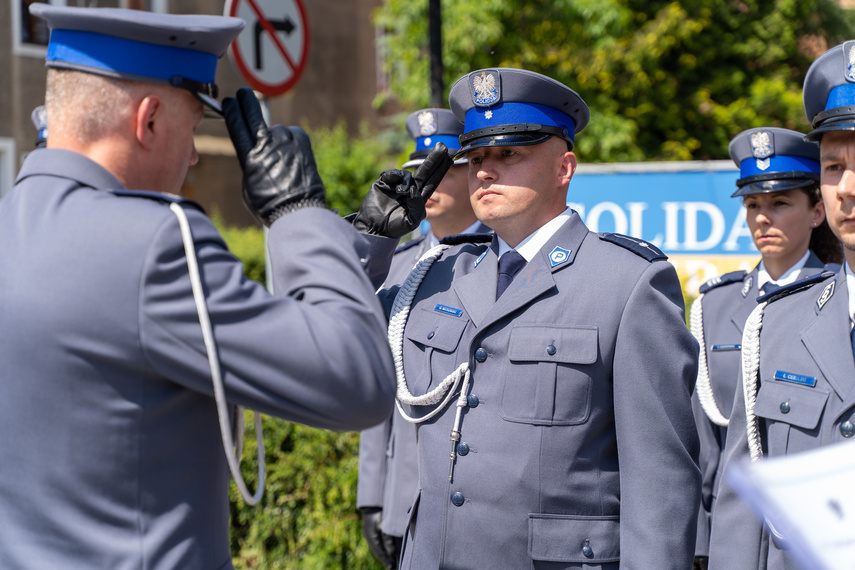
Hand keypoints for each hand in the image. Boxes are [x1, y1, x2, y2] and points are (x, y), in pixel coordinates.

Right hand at [222, 87, 324, 225]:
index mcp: (249, 157)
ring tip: (282, 158)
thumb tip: (256, 154)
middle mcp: (267, 146)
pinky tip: (293, 155)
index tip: (228, 101)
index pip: (237, 125)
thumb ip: (251, 164)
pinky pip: (295, 134)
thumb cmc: (270, 206)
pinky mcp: (303, 144)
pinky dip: (293, 140)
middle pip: (254, 114)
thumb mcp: (249, 187)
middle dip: (246, 100)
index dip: (232, 110)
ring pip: (277, 129)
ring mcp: (286, 143)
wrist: (298, 211)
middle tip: (243, 92)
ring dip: (277, 137)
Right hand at [353, 143, 452, 237]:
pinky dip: (395, 176)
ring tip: (402, 194)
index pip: (433, 181)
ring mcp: (397, 184)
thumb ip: (418, 207)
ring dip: (406, 182)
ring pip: (407, 175)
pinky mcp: (384, 182)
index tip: (450, 158)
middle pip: (425, 171)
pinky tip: (395, 185)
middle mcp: (410, 188)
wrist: (374, 228)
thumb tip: (414, 189)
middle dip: (434, 159)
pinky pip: (392, 174)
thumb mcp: (411, 222)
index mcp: (419, 197)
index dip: (440, 169)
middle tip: (442, 146)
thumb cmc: (394, 227)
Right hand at [360, 508, 398, 568]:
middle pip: (378, 552)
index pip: (380, 553)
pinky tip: (386, 551)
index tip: (392, 568)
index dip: (386, 561)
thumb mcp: (385, 526)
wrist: (373, 501)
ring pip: (377, 548)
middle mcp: (369, 537)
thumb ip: (388, 540)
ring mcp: (369, 534)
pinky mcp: (371, 531)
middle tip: (392, 567)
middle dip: (385, 560)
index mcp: (371, 537)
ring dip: (384, 555)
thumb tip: (392, 553)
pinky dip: (382, 549)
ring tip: (391, 562)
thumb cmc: (380, 512)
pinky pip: (377, 543)